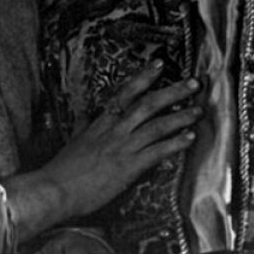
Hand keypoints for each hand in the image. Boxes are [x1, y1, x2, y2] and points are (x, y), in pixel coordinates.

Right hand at [3, 61, 200, 240]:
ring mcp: (123, 147)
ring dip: (180, 116)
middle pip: (148, 104)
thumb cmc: (62, 169)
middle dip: (173, 92)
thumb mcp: (73, 141)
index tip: (159, 64)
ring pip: (157, 125)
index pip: (125, 93)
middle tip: (193, 83)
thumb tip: (84, 115)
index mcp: (101, 123)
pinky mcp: (129, 166)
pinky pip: (157, 151)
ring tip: (198, 110)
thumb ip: (83, 127)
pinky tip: (189, 138)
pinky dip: (175, 144)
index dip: (144, 77)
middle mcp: (114, 130)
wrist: (55, 189)